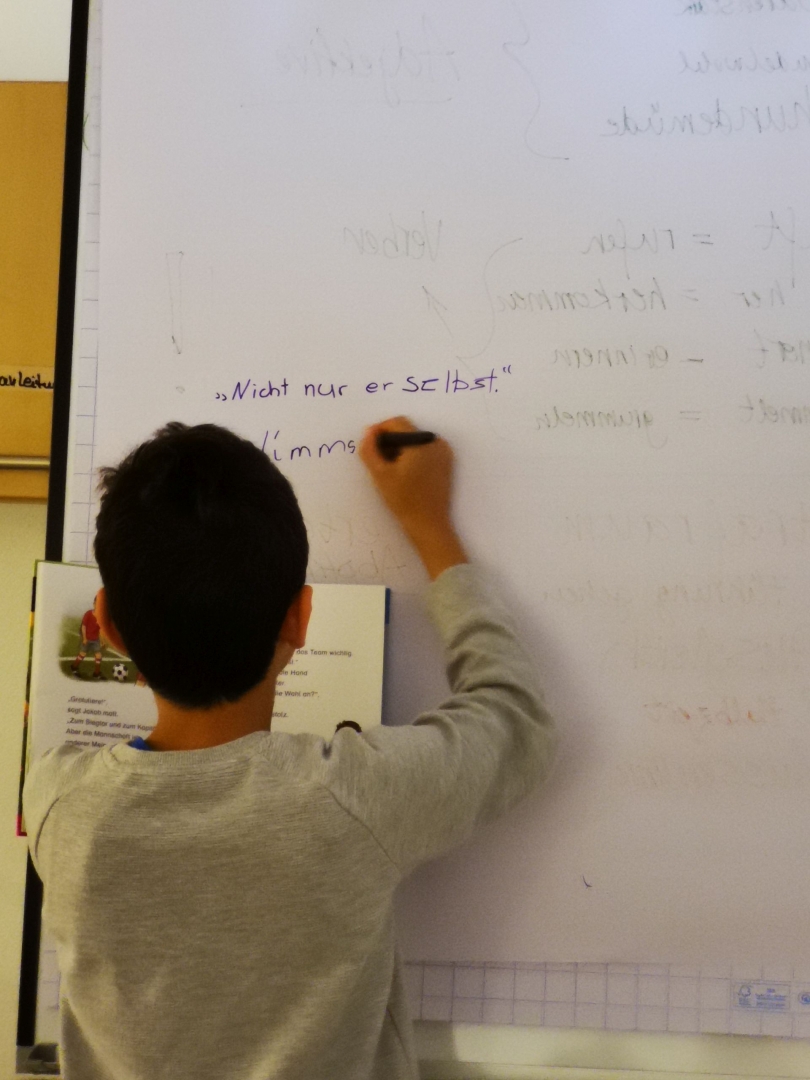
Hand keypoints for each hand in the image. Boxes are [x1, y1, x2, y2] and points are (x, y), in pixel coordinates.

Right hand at [359, 417, 467, 579]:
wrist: (429, 524)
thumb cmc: (403, 500)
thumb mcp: (380, 474)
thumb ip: (369, 449)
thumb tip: (368, 432)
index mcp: (422, 441)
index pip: (397, 422)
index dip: (380, 430)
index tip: (370, 446)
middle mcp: (436, 442)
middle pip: (407, 430)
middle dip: (390, 441)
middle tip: (378, 461)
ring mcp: (444, 452)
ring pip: (415, 440)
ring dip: (400, 448)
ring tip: (390, 469)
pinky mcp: (446, 463)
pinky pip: (425, 449)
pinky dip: (413, 455)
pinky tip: (404, 473)